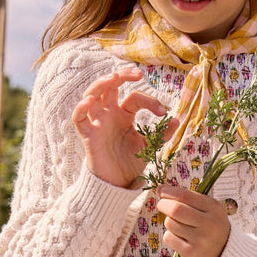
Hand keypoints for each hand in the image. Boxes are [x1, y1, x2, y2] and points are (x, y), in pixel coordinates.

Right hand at [72, 67, 174, 187]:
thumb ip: (162, 134)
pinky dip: (81, 108)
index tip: (163, 112)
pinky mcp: (88, 135)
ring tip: (114, 77)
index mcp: (124, 114)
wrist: (119, 182)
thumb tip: (177, 120)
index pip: (134, 97)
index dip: (149, 101)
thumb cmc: (131, 162)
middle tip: (137, 74)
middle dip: (122, 76)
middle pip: (109, 86)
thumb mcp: (150, 146)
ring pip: (92, 94)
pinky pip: (79, 118)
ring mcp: (97, 122)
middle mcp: (109, 114)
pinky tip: (89, 101)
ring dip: (101, 84)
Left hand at [157, 185, 230, 256]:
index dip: (169, 192)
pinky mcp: (191, 253)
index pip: (185, 196)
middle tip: (162, 205)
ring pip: (170, 223)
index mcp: (214, 209)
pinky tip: (181, 239)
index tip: (161, 190)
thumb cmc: (210, 226)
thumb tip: (161, 189)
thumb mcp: (209, 209)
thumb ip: (188, 198)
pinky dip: (170, 236)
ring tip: (179, 226)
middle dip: (163, 205)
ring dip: (169, 222)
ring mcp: (200, 240)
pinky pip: (169, 238)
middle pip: (176, 209)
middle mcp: (209, 224)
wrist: (223, 254)